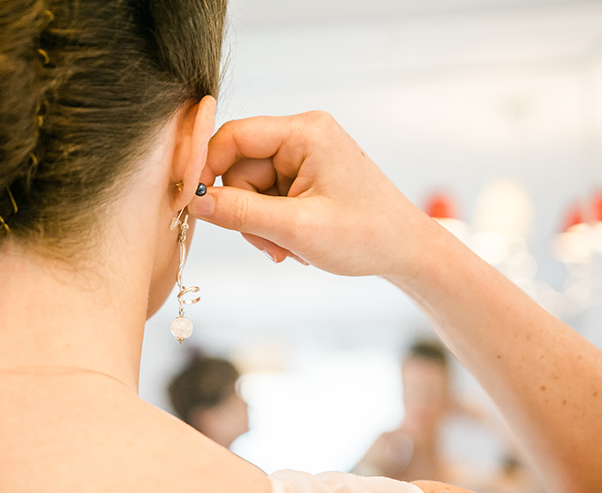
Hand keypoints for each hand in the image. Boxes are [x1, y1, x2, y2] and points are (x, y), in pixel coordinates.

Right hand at [194, 111, 428, 277]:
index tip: (195, 203)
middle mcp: (304, 136)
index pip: (234, 136)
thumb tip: (196, 202)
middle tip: (270, 244)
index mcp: (305, 133)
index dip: (207, 168)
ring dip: (261, 224)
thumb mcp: (296, 228)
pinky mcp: (307, 176)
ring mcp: (306, 156)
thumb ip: (241, 212)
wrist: (405, 251)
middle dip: (246, 210)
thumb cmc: (366, 234)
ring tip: (290, 248)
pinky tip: (296, 243)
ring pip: (251, 187)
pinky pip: (268, 196)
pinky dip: (274, 224)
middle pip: (239, 166)